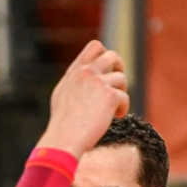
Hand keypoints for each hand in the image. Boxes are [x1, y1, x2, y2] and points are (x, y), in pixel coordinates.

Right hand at [38, 41, 129, 156]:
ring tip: (115, 107)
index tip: (108, 67)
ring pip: (121, 78)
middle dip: (119, 67)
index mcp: (75, 72)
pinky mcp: (110, 96)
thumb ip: (75, 81)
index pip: (94, 47)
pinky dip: (123, 108)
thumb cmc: (62, 124)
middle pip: (112, 56)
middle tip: (118, 83)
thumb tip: (85, 73)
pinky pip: (124, 97)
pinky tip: (117, 117)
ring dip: (121, 92)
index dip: (105, 54)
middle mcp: (86, 73)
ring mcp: (98, 82)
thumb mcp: (62, 95)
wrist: (64, 139)